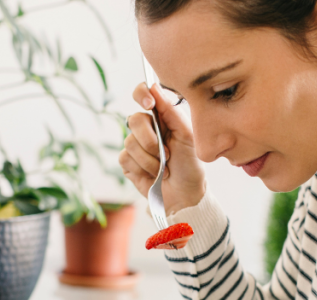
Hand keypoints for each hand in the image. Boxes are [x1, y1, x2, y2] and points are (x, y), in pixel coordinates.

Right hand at [119, 83, 205, 215]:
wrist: (185, 195)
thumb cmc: (190, 165)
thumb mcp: (187, 136)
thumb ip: (171, 112)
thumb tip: (154, 87)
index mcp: (162, 117)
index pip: (144, 94)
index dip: (141, 94)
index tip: (148, 104)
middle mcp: (146, 128)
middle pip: (134, 120)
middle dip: (151, 140)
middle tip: (167, 154)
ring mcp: (135, 145)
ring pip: (130, 142)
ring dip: (151, 160)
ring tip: (164, 168)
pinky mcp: (128, 162)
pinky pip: (126, 158)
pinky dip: (143, 168)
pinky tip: (153, 175)